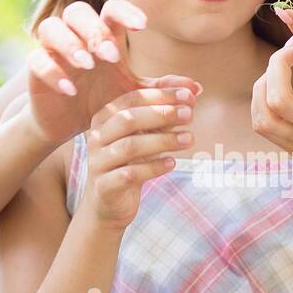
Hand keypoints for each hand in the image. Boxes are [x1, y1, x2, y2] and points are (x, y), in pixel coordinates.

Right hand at [26, 0, 201, 147]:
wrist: (68, 122)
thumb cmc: (102, 101)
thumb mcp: (133, 95)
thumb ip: (160, 89)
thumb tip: (197, 89)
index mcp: (102, 36)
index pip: (112, 10)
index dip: (126, 12)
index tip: (144, 26)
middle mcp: (75, 36)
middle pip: (78, 11)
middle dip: (95, 29)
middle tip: (111, 53)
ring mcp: (52, 50)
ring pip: (51, 28)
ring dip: (70, 43)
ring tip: (87, 64)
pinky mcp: (35, 69)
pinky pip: (37, 60)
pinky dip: (52, 71)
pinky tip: (69, 89)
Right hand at [80, 87, 194, 229]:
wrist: (108, 203)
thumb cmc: (130, 162)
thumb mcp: (146, 135)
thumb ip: (165, 111)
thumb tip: (195, 89)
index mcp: (104, 118)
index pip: (132, 99)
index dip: (160, 95)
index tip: (189, 95)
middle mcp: (97, 137)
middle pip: (128, 119)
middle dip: (161, 114)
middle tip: (189, 114)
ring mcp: (98, 162)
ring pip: (130, 146)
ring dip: (162, 141)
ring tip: (188, 139)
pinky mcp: (104, 186)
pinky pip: (130, 174)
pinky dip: (153, 167)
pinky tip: (172, 163)